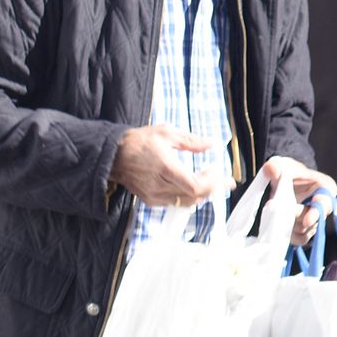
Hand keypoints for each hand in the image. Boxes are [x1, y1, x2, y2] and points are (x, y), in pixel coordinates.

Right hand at [108, 124, 229, 208]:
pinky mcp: (150, 200)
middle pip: (194, 197)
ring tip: (209, 183)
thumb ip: (191, 141)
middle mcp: (159, 185)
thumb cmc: (139, 142)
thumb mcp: (166, 133)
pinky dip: (187, 197)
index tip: (219, 173)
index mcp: (165, 168)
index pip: (194, 186)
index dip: (211, 183)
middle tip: (223, 180)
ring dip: (200, 194)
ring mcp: (154, 195)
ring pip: (186, 203)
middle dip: (212, 189)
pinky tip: (191, 187)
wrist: (114, 155)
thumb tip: (211, 144)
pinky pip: (174, 204)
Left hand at [262, 155, 336, 246]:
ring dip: (289, 227)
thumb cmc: (284, 172)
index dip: (317, 211)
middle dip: (297, 219)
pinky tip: (275, 228)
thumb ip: (275, 166)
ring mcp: (314, 221)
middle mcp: (323, 207)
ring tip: (274, 217)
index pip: (326, 202)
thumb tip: (272, 169)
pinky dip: (287, 237)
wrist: (276, 184)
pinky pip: (299, 240)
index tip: (307, 219)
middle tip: (281, 213)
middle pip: (316, 220)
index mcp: (325, 189)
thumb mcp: (279, 164)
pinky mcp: (304, 232)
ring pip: (306, 231)